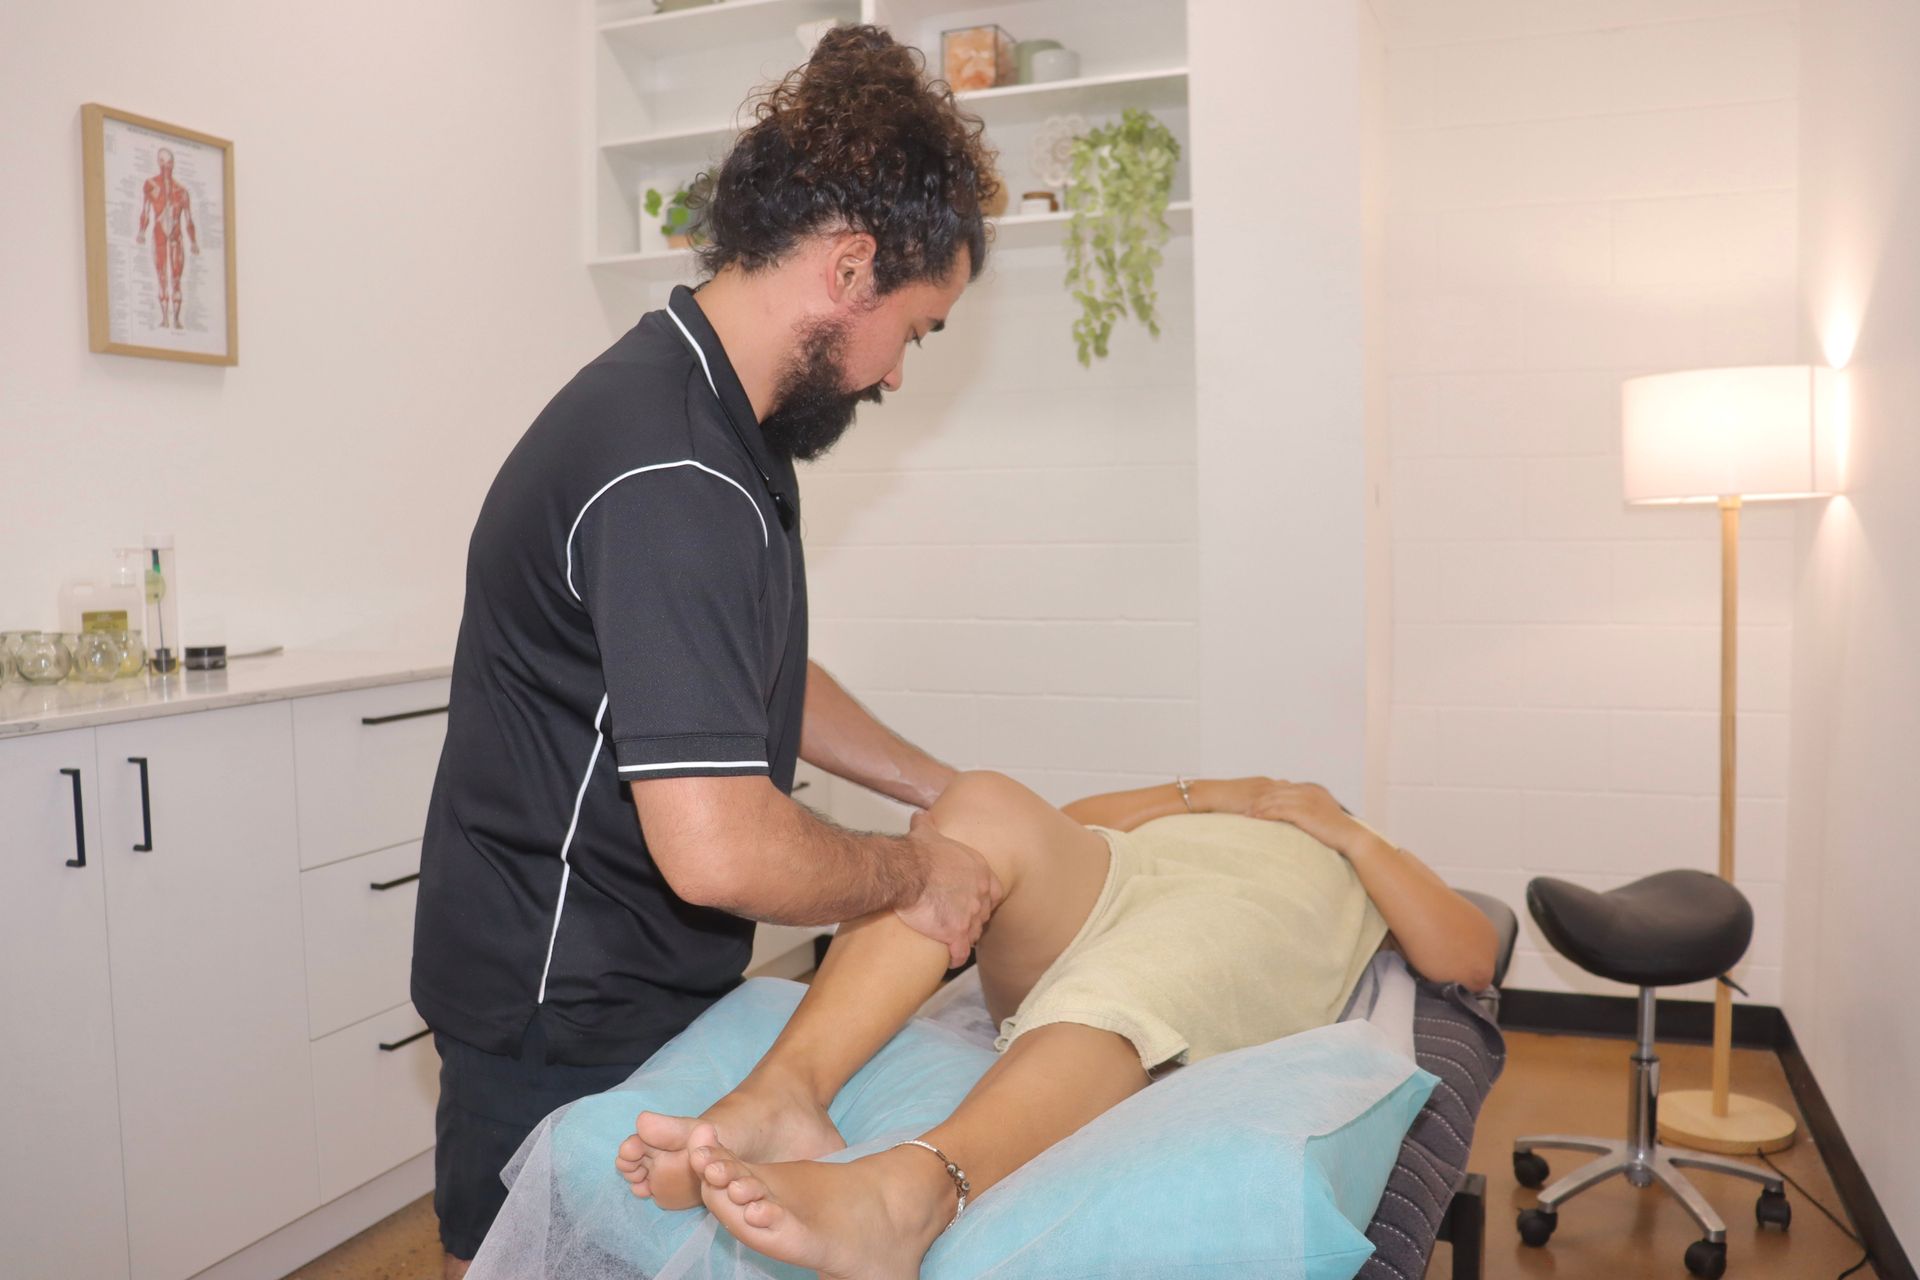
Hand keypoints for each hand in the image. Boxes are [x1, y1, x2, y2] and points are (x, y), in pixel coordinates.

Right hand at [895, 811, 1002, 967]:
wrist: (907, 872)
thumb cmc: (917, 853)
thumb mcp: (926, 833)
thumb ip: (928, 825)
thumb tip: (921, 816)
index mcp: (980, 871)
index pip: (995, 892)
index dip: (983, 900)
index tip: (972, 904)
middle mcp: (981, 894)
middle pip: (983, 915)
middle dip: (973, 920)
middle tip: (960, 924)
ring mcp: (970, 916)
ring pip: (973, 935)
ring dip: (965, 939)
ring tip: (953, 943)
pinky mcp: (956, 934)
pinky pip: (960, 953)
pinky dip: (955, 958)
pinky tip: (950, 960)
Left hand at [1244, 779, 1363, 853]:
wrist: (1351, 837)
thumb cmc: (1335, 830)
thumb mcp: (1320, 813)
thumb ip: (1307, 808)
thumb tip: (1293, 814)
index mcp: (1311, 789)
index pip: (1282, 788)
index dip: (1267, 795)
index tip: (1253, 802)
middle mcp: (1308, 790)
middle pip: (1276, 791)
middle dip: (1258, 799)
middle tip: (1243, 807)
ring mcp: (1306, 799)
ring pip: (1275, 800)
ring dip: (1258, 807)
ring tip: (1246, 814)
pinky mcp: (1305, 811)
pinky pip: (1280, 810)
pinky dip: (1266, 814)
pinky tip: (1256, 819)